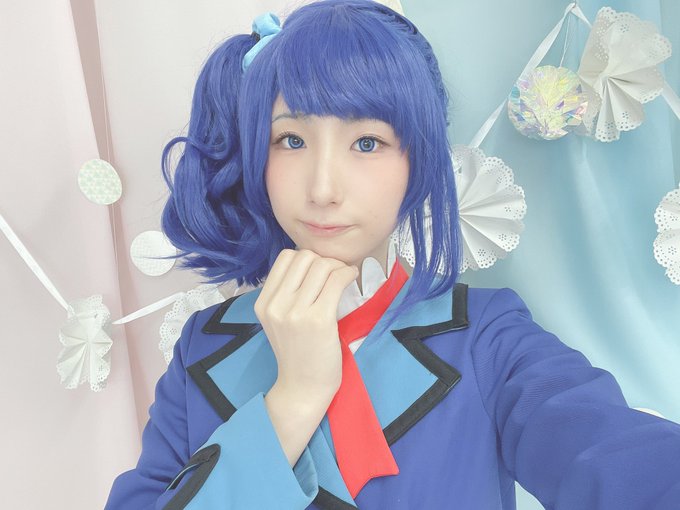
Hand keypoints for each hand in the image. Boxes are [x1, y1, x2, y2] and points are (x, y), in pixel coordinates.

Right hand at [254, 249, 358, 396]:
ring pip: (322, 265)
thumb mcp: (278, 321)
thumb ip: (285, 294)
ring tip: (345, 276)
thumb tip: (312, 263)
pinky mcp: (319, 320)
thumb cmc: (297, 353)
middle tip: (335, 273)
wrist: (303, 387)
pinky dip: (348, 274)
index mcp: (264, 303)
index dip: (307, 258)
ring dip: (339, 266)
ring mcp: (296, 313)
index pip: (285, 258)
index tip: (320, 271)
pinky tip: (351, 279)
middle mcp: (276, 305)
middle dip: (324, 260)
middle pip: (304, 257)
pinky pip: (336, 280)